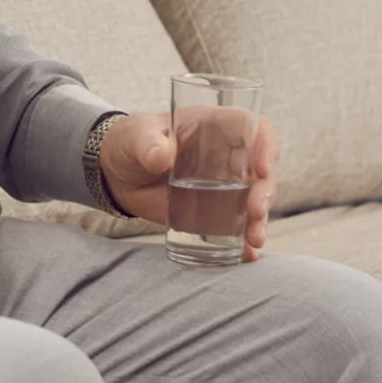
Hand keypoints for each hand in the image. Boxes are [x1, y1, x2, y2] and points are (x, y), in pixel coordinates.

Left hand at [97, 109, 281, 260]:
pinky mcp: (214, 211)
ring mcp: (223, 185)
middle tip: (255, 212)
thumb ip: (147, 144)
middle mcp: (226, 156)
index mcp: (213, 127)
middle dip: (265, 191)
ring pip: (255, 199)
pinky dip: (244, 241)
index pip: (253, 128)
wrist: (116, 174)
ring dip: (260, 219)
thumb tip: (162, 157)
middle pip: (261, 169)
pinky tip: (247, 254)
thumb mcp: (136, 137)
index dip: (265, 145)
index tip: (262, 169)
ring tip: (254, 238)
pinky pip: (237, 225)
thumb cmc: (130, 142)